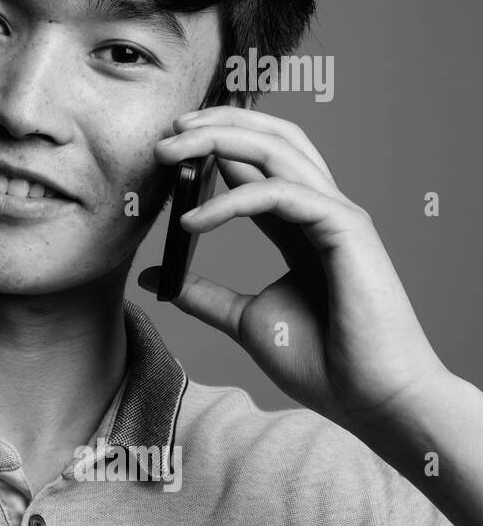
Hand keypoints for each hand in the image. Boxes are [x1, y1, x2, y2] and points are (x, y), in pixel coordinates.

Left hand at [137, 105, 452, 429]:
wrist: (372, 400)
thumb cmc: (323, 364)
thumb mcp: (245, 320)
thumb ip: (202, 293)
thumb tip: (154, 277)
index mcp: (301, 224)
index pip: (257, 163)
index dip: (214, 145)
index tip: (165, 148)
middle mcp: (321, 210)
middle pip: (271, 139)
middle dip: (217, 125)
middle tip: (166, 133)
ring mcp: (337, 215)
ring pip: (277, 151)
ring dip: (219, 142)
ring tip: (169, 152)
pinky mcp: (345, 229)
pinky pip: (281, 194)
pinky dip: (232, 201)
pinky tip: (192, 221)